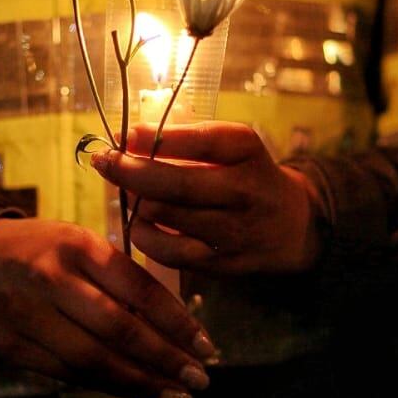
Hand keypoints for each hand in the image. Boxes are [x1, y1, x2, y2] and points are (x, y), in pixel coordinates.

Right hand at [0, 218, 216, 397]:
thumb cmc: (47, 251)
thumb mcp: (84, 246)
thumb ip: (123, 281)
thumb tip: (180, 329)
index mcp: (79, 246)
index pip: (140, 290)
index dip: (178, 322)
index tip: (206, 347)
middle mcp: (52, 279)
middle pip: (119, 330)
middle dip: (165, 359)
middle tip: (200, 379)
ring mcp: (27, 315)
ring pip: (93, 360)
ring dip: (140, 382)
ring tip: (176, 395)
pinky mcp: (10, 346)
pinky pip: (67, 374)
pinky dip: (105, 386)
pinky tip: (134, 391)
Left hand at [91, 122, 324, 274]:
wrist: (293, 226)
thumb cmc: (247, 176)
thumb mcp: (231, 147)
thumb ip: (186, 140)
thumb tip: (126, 138)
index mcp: (246, 150)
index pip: (197, 140)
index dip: (153, 137)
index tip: (123, 135)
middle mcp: (244, 190)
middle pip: (175, 183)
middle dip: (130, 172)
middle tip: (105, 162)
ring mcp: (235, 230)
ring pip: (167, 218)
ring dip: (136, 204)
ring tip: (128, 194)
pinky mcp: (225, 262)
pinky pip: (172, 253)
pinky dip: (148, 237)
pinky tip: (142, 225)